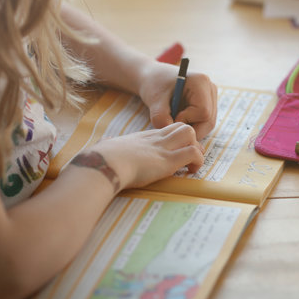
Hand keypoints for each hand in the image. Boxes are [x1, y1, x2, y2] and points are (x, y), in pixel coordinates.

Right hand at [89, 122, 203, 188]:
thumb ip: (107, 142)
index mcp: (143, 137)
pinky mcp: (168, 160)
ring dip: (197, 150)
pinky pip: (194, 153)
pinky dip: (198, 162)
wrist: (103, 164)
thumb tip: (104, 141)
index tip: (175, 154)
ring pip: (191, 134)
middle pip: (182, 127)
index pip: (167, 130)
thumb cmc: (100, 158)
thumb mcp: (105, 145)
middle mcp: (155, 139)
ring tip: (191, 165)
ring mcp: (163, 148)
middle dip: (191, 141)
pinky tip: (190, 172)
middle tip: (188, 159)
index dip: (176, 140)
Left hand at [137, 61, 216, 140]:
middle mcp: (210, 89)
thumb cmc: (154, 85)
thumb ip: (160, 117)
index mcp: (201, 82)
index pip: (203, 112)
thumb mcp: (154, 100)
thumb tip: (173, 134)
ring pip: (207, 125)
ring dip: (190, 129)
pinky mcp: (209, 105)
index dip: (187, 120)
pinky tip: (178, 119)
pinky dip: (191, 127)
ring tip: (173, 121)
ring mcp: (211, 98)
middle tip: (172, 126)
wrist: (154, 78)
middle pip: (209, 121)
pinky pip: (204, 124)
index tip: (171, 117)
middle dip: (190, 129)